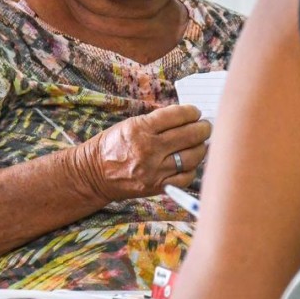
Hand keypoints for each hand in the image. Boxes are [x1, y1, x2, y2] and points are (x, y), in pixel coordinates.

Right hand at [77, 105, 210, 201]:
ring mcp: (154, 170)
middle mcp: (149, 149)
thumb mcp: (129, 125)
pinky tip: (191, 162)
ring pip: (192, 157)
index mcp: (140, 129)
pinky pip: (185, 177)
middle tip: (206, 127)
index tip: (195, 113)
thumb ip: (156, 122)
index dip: (191, 112)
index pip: (177, 116)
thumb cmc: (112, 146)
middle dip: (203, 129)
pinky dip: (192, 169)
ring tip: (202, 144)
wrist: (94, 174)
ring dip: (202, 148)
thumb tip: (186, 118)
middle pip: (189, 135)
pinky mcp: (156, 186)